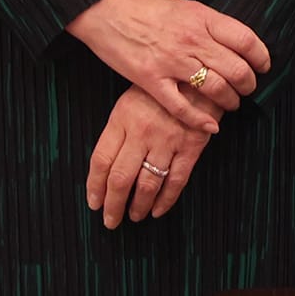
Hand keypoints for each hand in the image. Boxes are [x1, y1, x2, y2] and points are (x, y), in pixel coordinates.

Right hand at [66, 0, 270, 132]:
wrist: (104, 6)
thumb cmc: (144, 4)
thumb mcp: (185, 6)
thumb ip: (209, 25)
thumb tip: (234, 42)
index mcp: (203, 18)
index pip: (246, 41)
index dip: (261, 57)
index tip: (264, 66)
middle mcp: (192, 40)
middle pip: (237, 69)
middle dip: (248, 85)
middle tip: (248, 89)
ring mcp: (171, 62)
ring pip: (216, 90)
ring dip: (230, 102)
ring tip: (231, 104)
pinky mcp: (150, 80)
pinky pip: (182, 108)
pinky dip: (200, 120)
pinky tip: (211, 126)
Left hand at [86, 86, 217, 228]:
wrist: (200, 74)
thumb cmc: (161, 89)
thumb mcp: (130, 101)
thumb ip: (118, 130)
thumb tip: (106, 166)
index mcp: (122, 119)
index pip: (100, 160)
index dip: (95, 186)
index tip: (94, 203)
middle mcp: (141, 133)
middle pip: (121, 178)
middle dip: (113, 205)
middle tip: (111, 221)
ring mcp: (167, 141)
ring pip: (147, 183)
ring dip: (138, 205)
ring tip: (134, 216)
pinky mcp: (191, 146)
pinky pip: (176, 180)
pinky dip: (166, 200)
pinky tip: (158, 210)